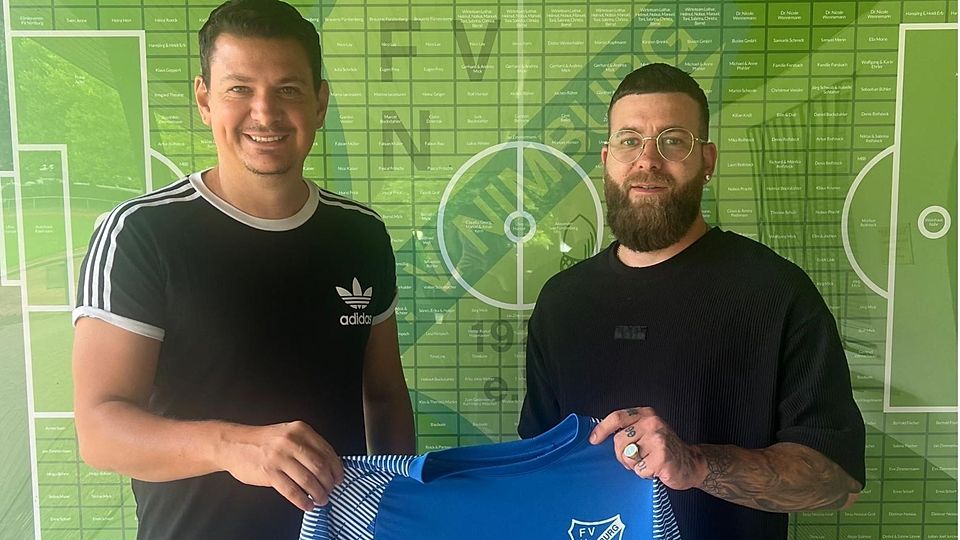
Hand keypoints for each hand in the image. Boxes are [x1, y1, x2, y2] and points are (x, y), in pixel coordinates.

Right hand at [217, 421, 344, 510]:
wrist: (234, 444)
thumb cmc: (263, 441)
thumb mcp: (289, 434)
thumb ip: (307, 445)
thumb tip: (329, 466)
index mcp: (301, 430)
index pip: (327, 451)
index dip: (337, 468)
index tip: (339, 478)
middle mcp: (292, 441)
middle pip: (320, 467)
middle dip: (329, 483)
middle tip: (330, 491)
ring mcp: (280, 457)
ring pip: (308, 480)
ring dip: (319, 494)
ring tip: (321, 500)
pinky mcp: (269, 472)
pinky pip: (292, 491)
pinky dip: (303, 501)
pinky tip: (307, 505)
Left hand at [590, 407, 704, 490]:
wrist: (690, 463)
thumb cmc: (664, 448)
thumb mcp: (647, 431)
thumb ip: (628, 429)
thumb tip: (598, 435)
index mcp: (646, 414)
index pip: (617, 417)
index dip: (602, 429)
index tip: (593, 440)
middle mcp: (652, 423)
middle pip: (619, 441)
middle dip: (622, 455)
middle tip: (635, 458)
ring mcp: (658, 439)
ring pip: (628, 456)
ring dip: (635, 465)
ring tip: (648, 462)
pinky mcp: (662, 457)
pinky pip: (639, 469)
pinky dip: (645, 474)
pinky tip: (656, 469)